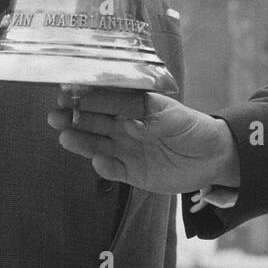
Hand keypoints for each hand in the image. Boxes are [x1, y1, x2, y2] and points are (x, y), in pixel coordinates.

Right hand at [47, 93, 238, 193]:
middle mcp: (127, 127)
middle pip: (96, 122)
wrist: (213, 159)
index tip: (69, 95)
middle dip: (75, 118)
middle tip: (54, 116)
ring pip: (98, 145)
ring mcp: (128, 150)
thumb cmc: (194, 129)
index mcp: (136, 108)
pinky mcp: (132, 173)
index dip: (90, 99)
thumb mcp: (179, 119)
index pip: (109, 101)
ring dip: (82, 142)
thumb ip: (155, 121)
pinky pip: (114, 170)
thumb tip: (129, 124)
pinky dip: (105, 167)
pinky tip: (97, 161)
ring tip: (65, 137)